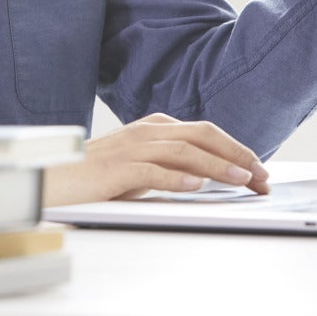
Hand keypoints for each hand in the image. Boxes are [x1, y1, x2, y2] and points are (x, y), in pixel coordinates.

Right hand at [41, 113, 271, 206]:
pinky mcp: (115, 169)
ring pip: (183, 151)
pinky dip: (176, 179)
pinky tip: (195, 188)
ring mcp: (130, 147)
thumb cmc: (97, 176)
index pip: (206, 132)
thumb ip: (172, 165)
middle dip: (238, 155)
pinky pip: (151, 171)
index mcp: (155, 127)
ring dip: (217, 166)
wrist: (54, 178)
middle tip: (262, 177)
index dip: (238, 150)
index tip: (260, 172)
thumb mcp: (142, 166)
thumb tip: (211, 178)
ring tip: (241, 180)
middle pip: (202, 135)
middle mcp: (146, 131)